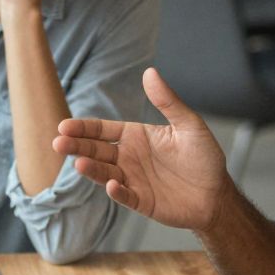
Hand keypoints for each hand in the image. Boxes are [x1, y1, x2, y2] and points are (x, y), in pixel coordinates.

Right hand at [53, 69, 231, 230]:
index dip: (84, 128)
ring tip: (79, 164)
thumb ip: (168, 101)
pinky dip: (117, 192)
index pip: (103, 130)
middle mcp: (129, 157)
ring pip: (105, 173)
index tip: (64, 126)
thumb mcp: (189, 125)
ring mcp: (133, 180)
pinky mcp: (141, 201)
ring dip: (92, 169)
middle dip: (77, 146)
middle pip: (97, 150)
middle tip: (58, 143)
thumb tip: (150, 72)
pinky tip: (111, 185)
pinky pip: (125, 196)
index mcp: (136, 136)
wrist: (217, 194)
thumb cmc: (204, 157)